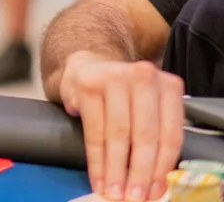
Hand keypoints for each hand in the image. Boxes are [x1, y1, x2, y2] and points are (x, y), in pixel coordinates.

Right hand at [59, 51, 183, 200]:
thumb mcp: (147, 108)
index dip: (162, 168)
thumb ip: (156, 136)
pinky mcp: (88, 84)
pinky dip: (96, 159)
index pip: (170, 134)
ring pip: (117, 134)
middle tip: (133, 196)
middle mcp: (144, 76)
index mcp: (168, 86)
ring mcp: (114, 77)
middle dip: (138, 172)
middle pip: (145, 135)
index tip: (155, 191)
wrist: (88, 68)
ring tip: (113, 191)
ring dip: (115, 169)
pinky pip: (93, 131)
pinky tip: (98, 176)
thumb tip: (155, 183)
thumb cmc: (123, 96)